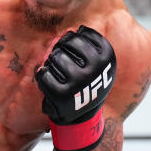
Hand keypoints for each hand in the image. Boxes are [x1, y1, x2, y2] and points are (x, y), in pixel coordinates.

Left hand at [36, 25, 115, 150]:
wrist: (84, 120)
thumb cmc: (86, 86)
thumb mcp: (97, 65)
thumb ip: (87, 45)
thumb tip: (70, 29)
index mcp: (107, 56)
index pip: (81, 34)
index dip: (72, 42)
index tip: (75, 55)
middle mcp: (95, 68)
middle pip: (65, 43)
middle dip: (60, 51)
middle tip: (63, 66)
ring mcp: (78, 81)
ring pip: (52, 58)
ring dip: (51, 65)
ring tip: (59, 76)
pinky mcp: (62, 94)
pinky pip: (43, 74)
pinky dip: (43, 78)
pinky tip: (50, 85)